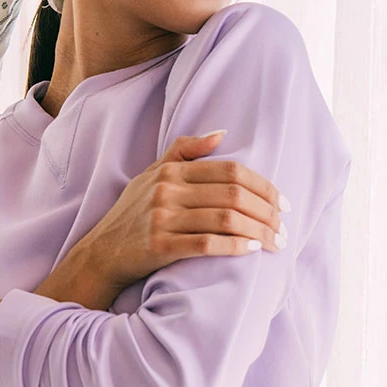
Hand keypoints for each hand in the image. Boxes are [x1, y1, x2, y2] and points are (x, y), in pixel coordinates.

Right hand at [78, 130, 289, 295]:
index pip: (232, 171)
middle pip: (234, 195)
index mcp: (171, 170)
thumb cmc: (131, 214)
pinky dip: (234, 247)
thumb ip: (184, 151)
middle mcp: (167, 190)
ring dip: (259, 232)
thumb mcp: (151, 174)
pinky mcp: (159, 246)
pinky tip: (251, 250)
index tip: (284, 204)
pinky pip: (207, 244)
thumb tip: (222, 133)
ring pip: (226, 219)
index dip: (264, 187)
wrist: (100, 253)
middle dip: (267, 212)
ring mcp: (162, 218)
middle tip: (285, 228)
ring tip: (275, 243)